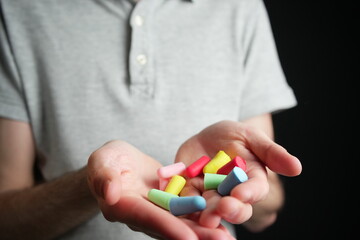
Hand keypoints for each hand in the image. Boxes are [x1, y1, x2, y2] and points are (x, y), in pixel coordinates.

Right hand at [87, 140, 235, 239]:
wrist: (119, 163)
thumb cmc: (107, 160)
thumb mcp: (102, 160)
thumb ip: (103, 176)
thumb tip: (109, 193)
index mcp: (124, 207)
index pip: (147, 218)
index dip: (168, 228)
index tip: (189, 239)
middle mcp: (143, 216)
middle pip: (171, 228)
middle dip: (196, 235)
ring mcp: (158, 212)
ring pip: (183, 224)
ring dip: (205, 231)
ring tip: (229, 237)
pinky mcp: (169, 206)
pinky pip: (187, 213)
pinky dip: (204, 218)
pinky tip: (224, 223)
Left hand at [175, 120, 301, 227]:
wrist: (206, 136)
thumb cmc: (234, 136)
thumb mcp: (251, 137)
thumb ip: (270, 152)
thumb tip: (297, 168)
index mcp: (250, 180)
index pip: (253, 190)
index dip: (249, 193)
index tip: (242, 194)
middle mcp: (230, 192)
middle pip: (233, 206)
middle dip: (228, 209)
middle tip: (222, 209)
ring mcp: (207, 193)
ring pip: (208, 208)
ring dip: (206, 214)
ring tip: (203, 217)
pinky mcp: (187, 190)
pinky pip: (183, 199)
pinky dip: (181, 204)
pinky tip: (177, 206)